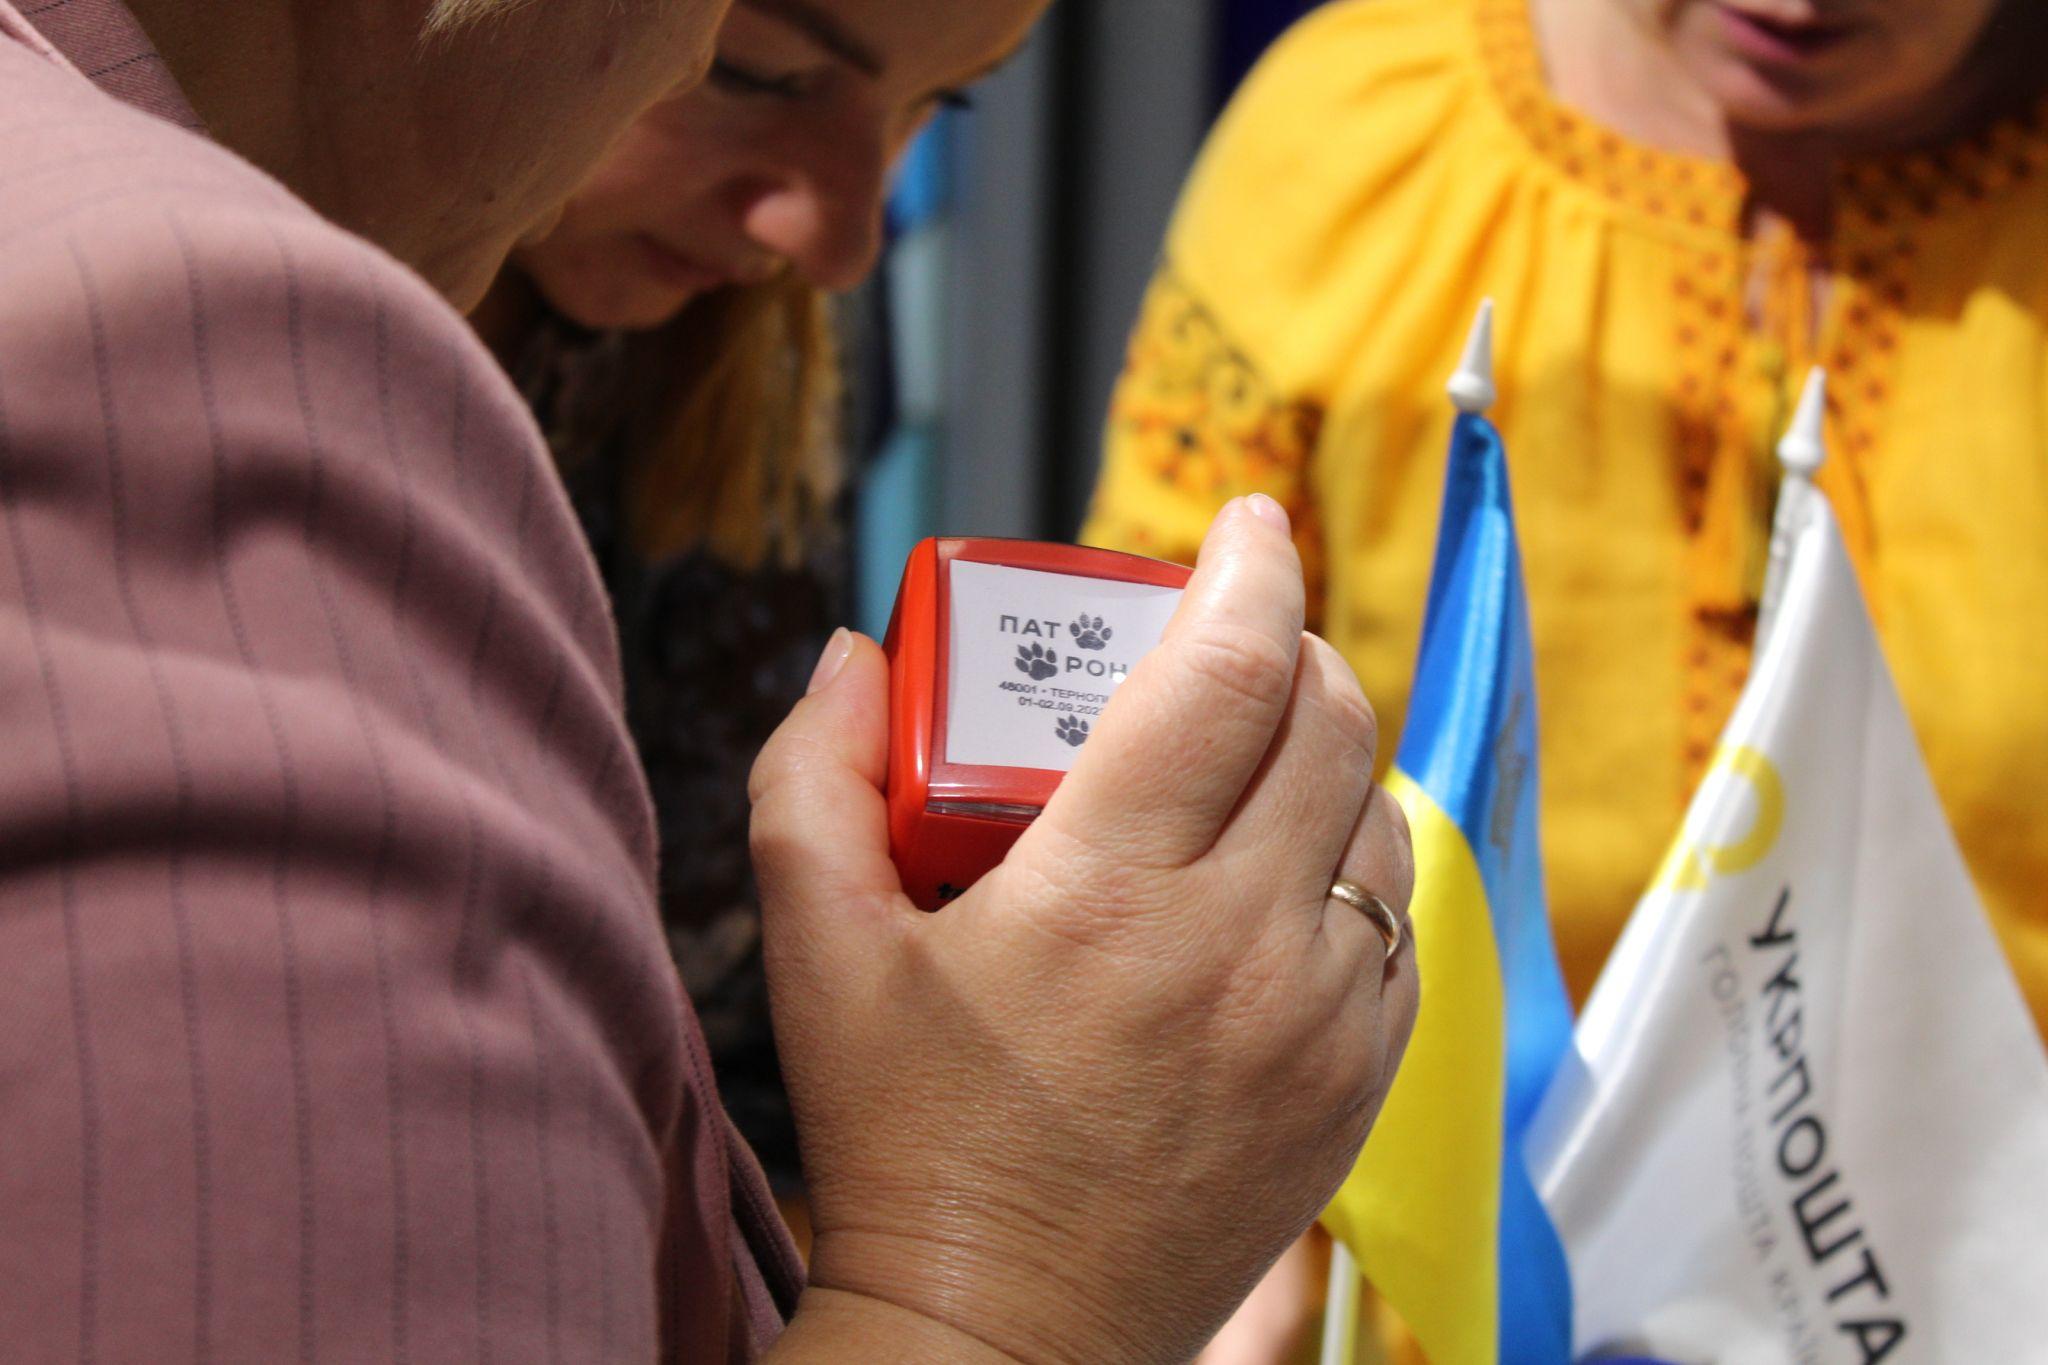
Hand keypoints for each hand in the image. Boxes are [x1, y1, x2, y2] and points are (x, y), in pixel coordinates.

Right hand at [750, 497, 1417, 1362]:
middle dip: (1289, 645)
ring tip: (1249, 759)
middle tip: (1226, 641)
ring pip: (1380, 814)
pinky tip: (1280, 874)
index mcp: (1108, 896)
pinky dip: (1355, 862)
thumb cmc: (908, 1143)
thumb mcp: (815, 952)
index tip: (1243, 523)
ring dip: (1327, 753)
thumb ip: (812, 776)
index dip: (1248, 567)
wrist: (1002, 1333)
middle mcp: (1241, 948)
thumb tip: (852, 657)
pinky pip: (1398, 921)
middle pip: (1329, 721)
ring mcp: (1318, 1021)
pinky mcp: (1356, 1083)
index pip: (1226, 672)